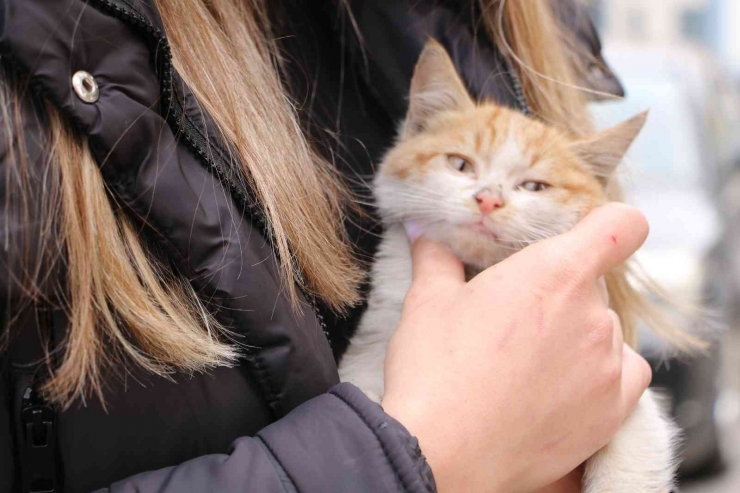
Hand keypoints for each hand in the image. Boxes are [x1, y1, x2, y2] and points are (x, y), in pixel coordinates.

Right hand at [381, 203, 652, 492]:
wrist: (444, 451)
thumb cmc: (434, 371)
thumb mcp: (428, 301)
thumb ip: (437, 257)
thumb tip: (426, 231)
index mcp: (554, 272)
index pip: (620, 225)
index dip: (610, 224)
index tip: (589, 236)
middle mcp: (592, 313)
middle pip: (592, 285)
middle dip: (559, 293)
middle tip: (516, 317)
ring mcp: (606, 364)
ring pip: (603, 330)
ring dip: (575, 335)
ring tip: (528, 362)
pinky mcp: (612, 410)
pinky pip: (625, 373)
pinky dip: (601, 373)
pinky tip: (562, 385)